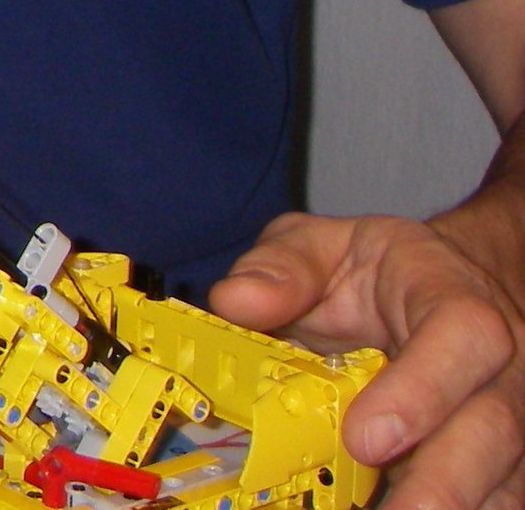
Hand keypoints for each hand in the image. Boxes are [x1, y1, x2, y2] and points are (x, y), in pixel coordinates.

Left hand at [211, 210, 522, 509]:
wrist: (439, 286)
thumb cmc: (374, 273)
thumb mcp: (320, 247)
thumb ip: (281, 268)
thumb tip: (235, 301)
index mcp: (453, 300)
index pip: (463, 337)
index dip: (421, 391)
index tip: (366, 438)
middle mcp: (496, 366)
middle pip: (493, 428)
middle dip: (444, 483)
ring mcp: (507, 420)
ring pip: (503, 477)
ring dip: (450, 505)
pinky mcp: (499, 463)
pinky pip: (491, 498)